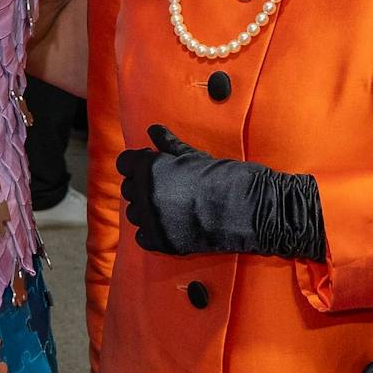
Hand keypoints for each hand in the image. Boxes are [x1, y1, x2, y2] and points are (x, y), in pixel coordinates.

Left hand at [118, 125, 326, 258]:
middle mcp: (145, 193)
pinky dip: (154, 232)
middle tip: (168, 188)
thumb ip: (170, 145)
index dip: (139, 164)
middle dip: (143, 186)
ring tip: (171, 207)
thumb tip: (153, 130)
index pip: (125, 163)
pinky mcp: (161, 242)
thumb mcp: (196, 156)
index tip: (154, 168)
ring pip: (134, 213)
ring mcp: (152, 220)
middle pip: (128, 188)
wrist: (248, 208)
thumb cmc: (225, 177)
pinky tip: (172, 225)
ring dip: (147, 210)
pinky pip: (143, 237)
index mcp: (150, 168)